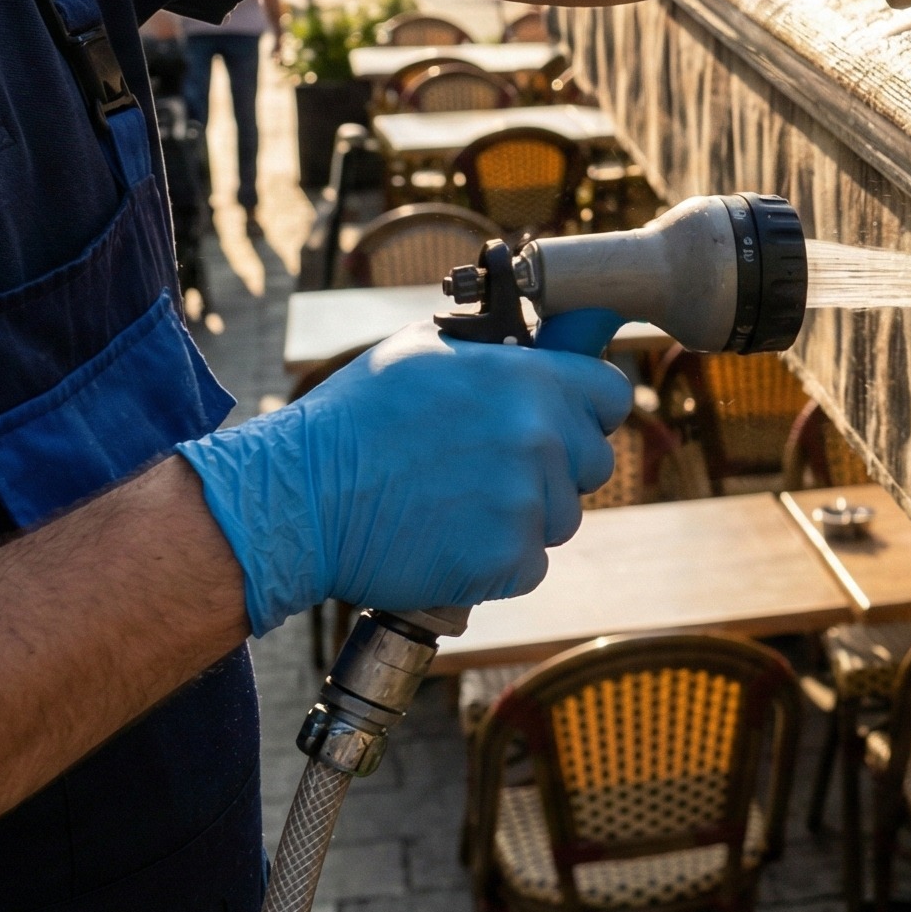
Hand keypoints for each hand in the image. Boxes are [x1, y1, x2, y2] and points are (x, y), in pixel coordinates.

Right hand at [177, 323, 634, 633]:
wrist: (300, 497)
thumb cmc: (354, 420)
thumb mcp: (426, 350)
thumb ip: (496, 351)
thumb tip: (538, 345)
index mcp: (528, 381)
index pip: (610, 395)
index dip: (588, 409)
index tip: (565, 419)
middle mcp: (541, 439)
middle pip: (593, 463)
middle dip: (555, 469)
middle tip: (490, 469)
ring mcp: (527, 503)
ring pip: (560, 518)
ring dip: (522, 517)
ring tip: (454, 505)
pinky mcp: (507, 561)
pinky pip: (529, 566)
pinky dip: (496, 563)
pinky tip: (447, 541)